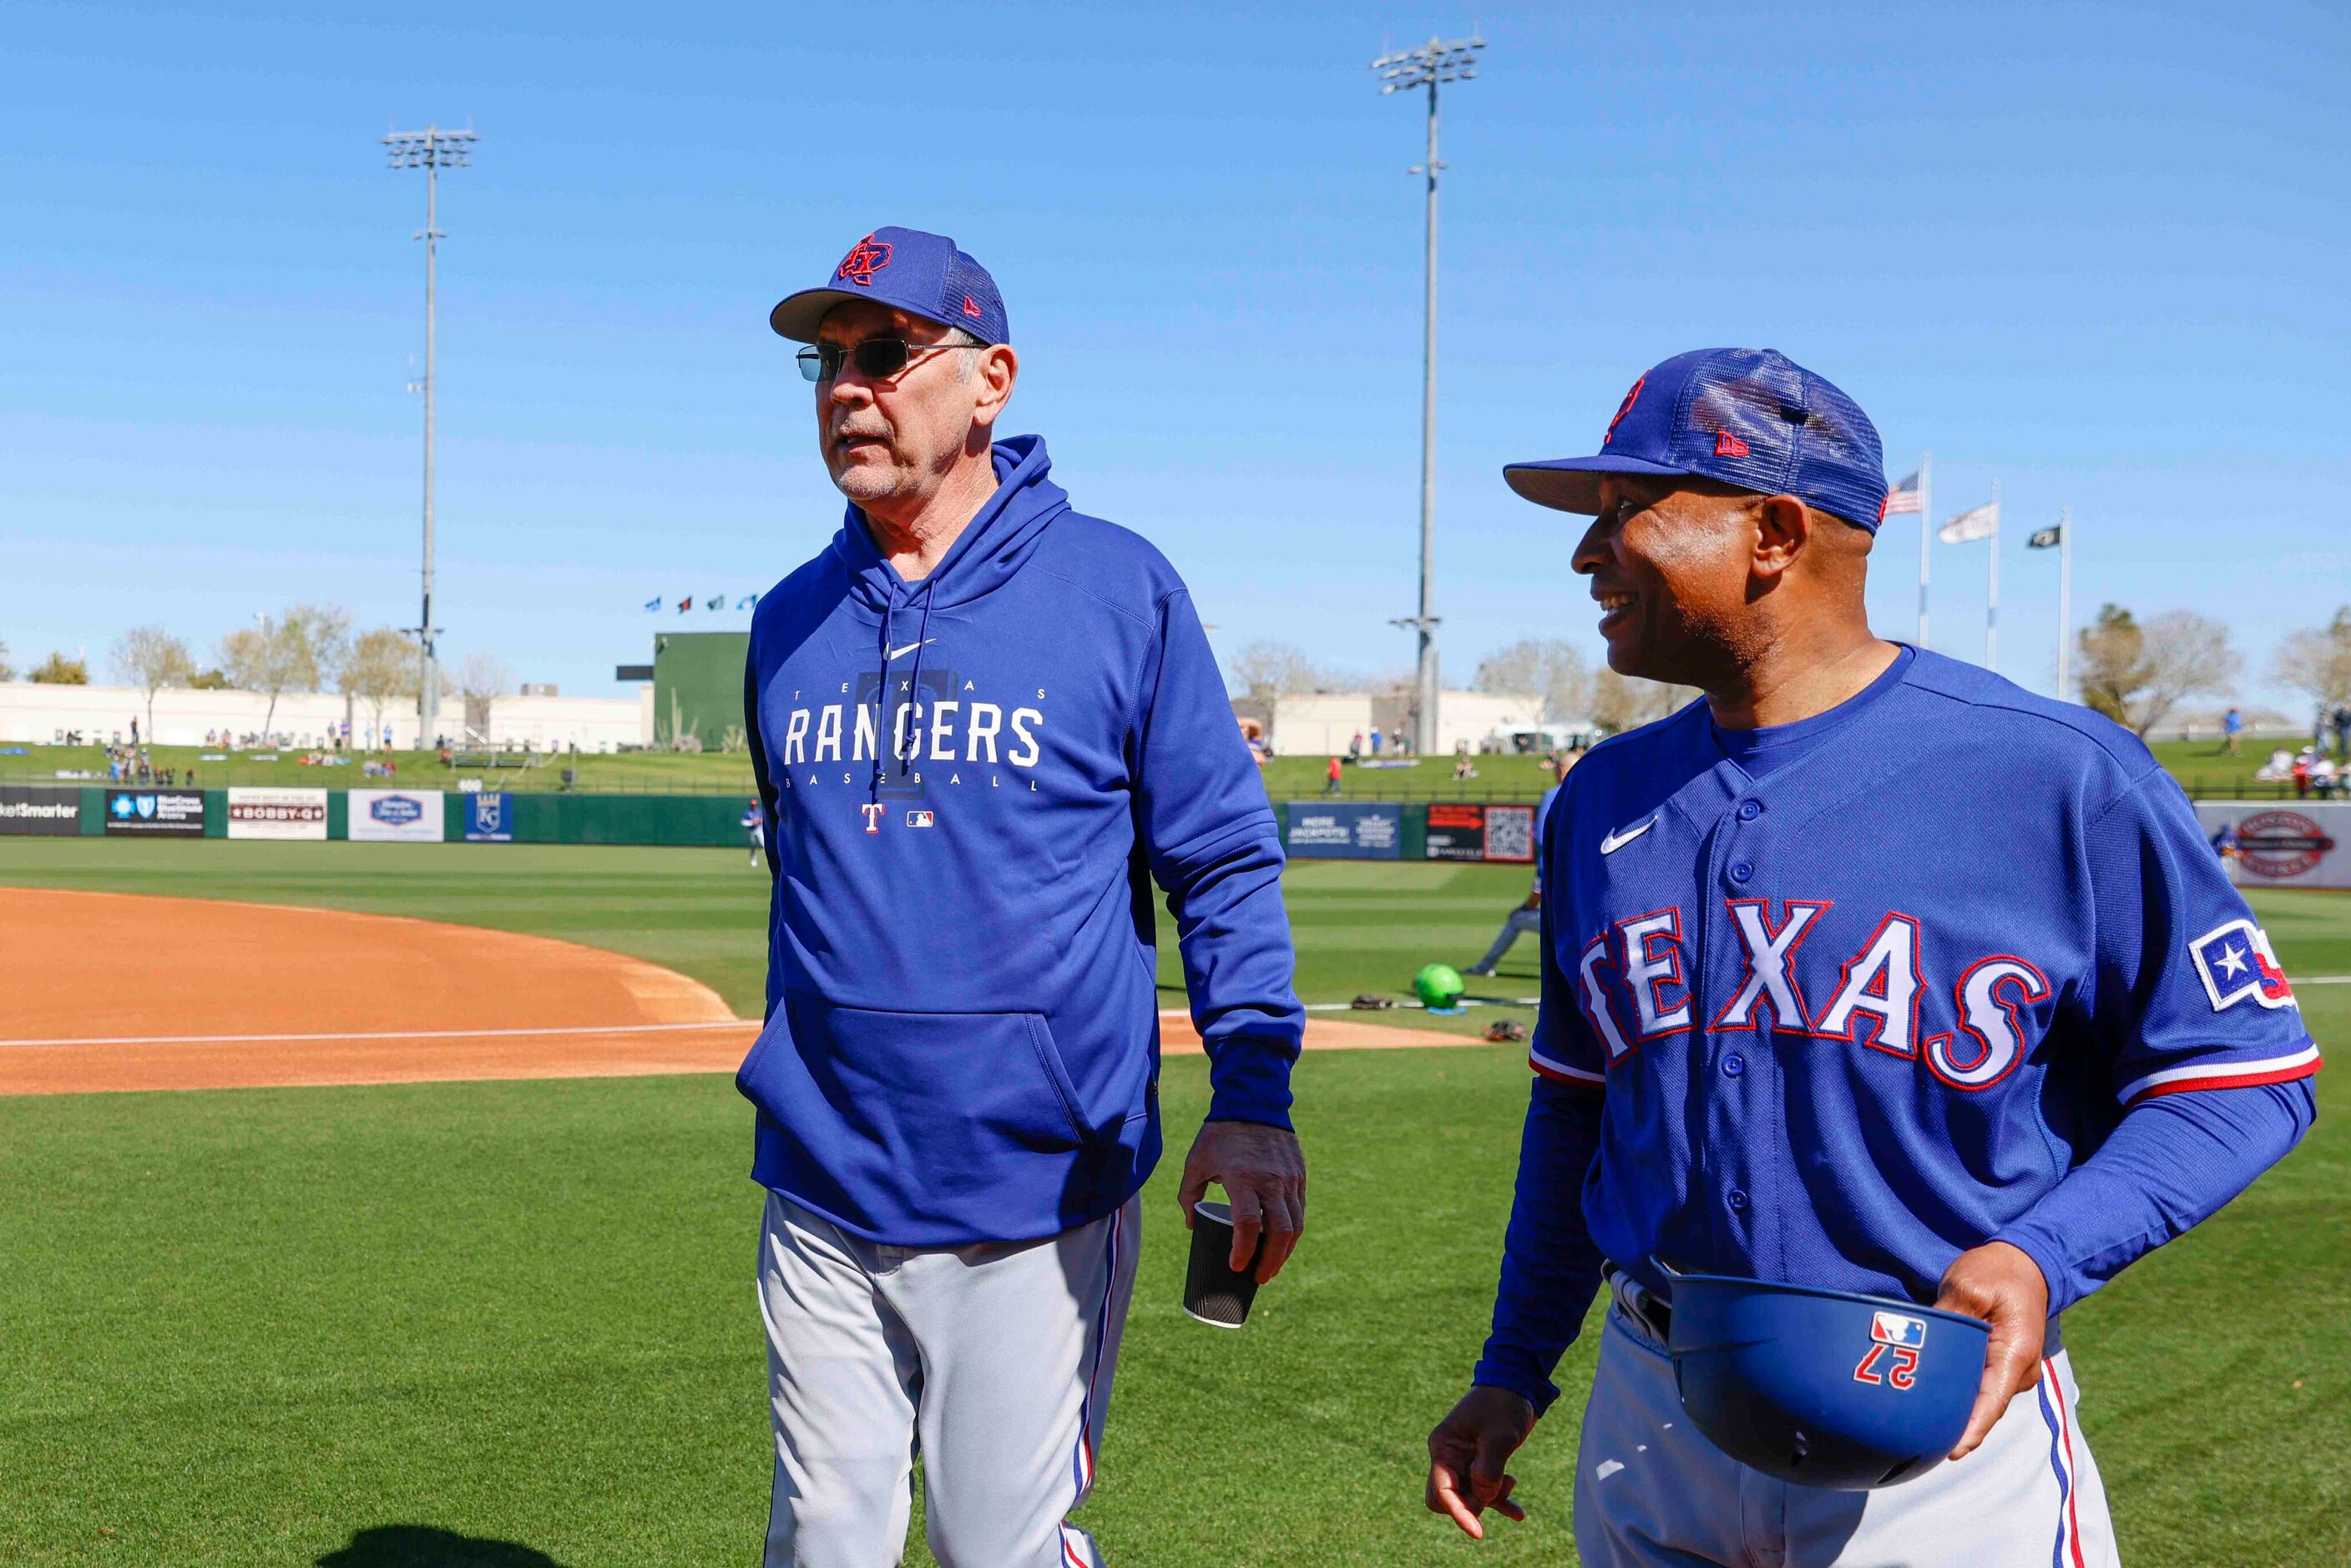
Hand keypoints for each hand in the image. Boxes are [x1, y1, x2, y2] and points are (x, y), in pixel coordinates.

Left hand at [1176, 1119, 1304, 1282]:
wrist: (1253, 1102)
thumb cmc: (1219, 1135)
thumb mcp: (1196, 1162)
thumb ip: (1188, 1195)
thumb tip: (1192, 1225)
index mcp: (1243, 1178)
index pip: (1248, 1224)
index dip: (1243, 1250)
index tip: (1236, 1266)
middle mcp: (1271, 1180)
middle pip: (1279, 1231)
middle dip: (1270, 1262)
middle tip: (1258, 1277)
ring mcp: (1289, 1178)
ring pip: (1295, 1224)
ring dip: (1285, 1252)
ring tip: (1272, 1267)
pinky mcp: (1299, 1176)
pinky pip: (1300, 1210)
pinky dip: (1293, 1232)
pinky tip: (1283, 1244)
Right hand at [1425, 1386, 1535, 1538]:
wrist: (1518, 1384)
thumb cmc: (1504, 1405)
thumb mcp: (1500, 1436)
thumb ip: (1488, 1471)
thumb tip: (1482, 1498)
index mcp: (1444, 1446)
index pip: (1441, 1491)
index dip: (1458, 1512)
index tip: (1477, 1532)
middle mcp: (1449, 1456)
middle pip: (1449, 1498)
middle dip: (1472, 1504)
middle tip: (1497, 1492)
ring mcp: (1464, 1460)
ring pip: (1469, 1496)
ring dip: (1491, 1499)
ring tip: (1512, 1483)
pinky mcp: (1481, 1463)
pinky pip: (1485, 1490)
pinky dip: (1500, 1500)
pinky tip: (1519, 1513)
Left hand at [1934, 1240, 2049, 1458]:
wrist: (2026, 1261)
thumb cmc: (1998, 1271)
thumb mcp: (1969, 1285)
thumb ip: (1950, 1318)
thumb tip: (1927, 1344)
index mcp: (2016, 1352)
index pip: (1992, 1402)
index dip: (1972, 1430)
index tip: (1952, 1452)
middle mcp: (2020, 1369)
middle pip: (1985, 1406)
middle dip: (1956, 1425)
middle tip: (1919, 1440)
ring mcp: (2014, 1369)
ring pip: (1982, 1398)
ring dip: (1957, 1409)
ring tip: (1921, 1427)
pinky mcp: (2003, 1364)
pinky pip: (1981, 1386)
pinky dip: (1961, 1394)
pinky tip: (1934, 1402)